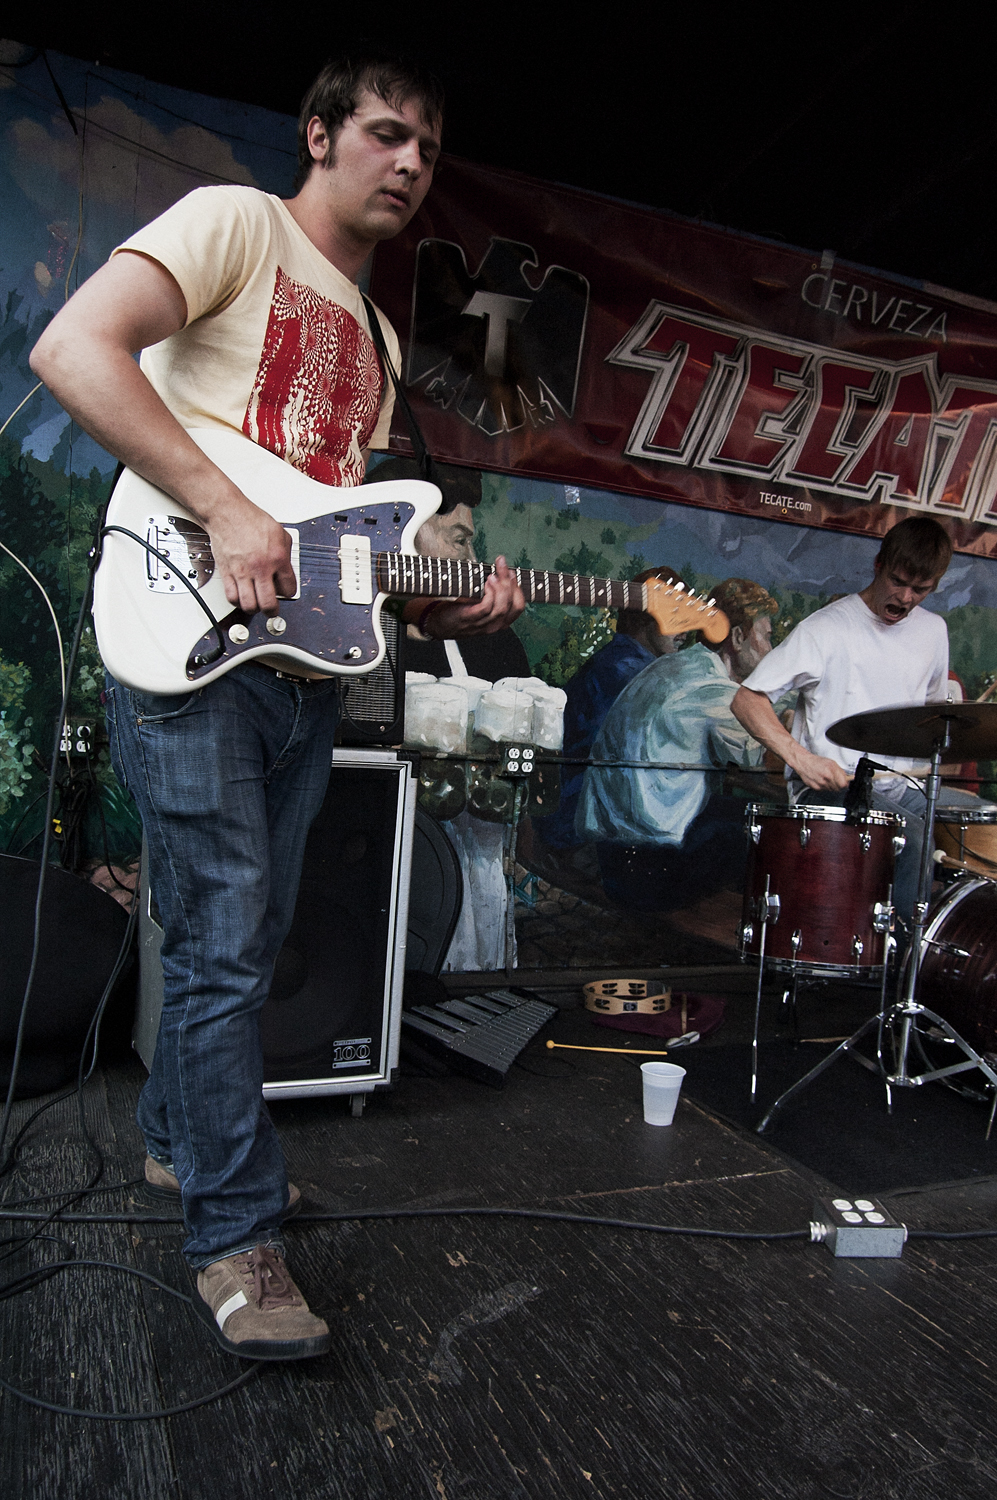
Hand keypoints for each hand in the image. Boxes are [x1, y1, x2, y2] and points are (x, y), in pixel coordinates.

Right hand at [208, 497, 296, 614]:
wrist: (227, 513)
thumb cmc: (250, 520)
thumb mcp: (279, 532)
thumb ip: (286, 553)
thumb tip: (288, 570)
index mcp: (277, 558)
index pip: (289, 589)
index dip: (289, 593)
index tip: (285, 592)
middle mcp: (260, 568)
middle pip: (268, 604)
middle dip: (272, 611)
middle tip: (272, 609)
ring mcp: (242, 572)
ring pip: (249, 605)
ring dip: (254, 609)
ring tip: (257, 604)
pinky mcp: (227, 573)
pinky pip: (232, 597)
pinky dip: (237, 601)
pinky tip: (242, 597)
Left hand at [425, 556, 524, 638]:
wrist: (438, 623)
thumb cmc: (460, 610)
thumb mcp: (480, 603)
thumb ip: (492, 593)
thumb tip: (500, 572)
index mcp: (500, 621)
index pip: (519, 606)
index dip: (517, 588)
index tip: (510, 572)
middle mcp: (495, 625)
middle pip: (514, 606)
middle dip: (511, 584)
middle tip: (503, 567)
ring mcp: (483, 624)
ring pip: (502, 607)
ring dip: (500, 587)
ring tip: (493, 574)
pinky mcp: (470, 618)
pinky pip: (486, 607)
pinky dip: (489, 594)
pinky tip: (486, 583)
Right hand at [792, 748, 850, 792]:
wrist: (803, 763)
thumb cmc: (817, 762)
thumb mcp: (831, 763)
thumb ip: (840, 771)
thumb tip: (848, 778)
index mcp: (831, 770)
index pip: (843, 784)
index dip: (845, 784)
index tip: (845, 782)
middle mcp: (826, 777)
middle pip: (838, 788)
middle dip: (838, 784)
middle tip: (835, 779)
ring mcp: (821, 783)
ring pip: (832, 790)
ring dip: (831, 786)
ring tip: (827, 778)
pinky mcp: (816, 787)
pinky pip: (825, 790)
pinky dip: (825, 786)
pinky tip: (822, 780)